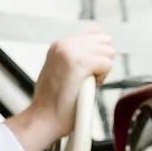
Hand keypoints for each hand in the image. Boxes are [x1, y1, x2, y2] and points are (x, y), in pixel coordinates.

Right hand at [5, 27, 113, 150]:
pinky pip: (107, 63)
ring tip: (86, 84)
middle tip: (88, 78)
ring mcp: (72, 52)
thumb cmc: (52, 102)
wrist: (43, 118)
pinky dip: (103, 78)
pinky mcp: (81, 63)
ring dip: (103, 69)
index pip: (94, 32)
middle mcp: (65, 44)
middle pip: (104, 40)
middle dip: (102, 59)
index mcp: (59, 44)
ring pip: (108, 51)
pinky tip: (88, 87)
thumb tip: (94, 53)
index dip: (97, 51)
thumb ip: (73, 58)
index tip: (88, 68)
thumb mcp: (57, 70)